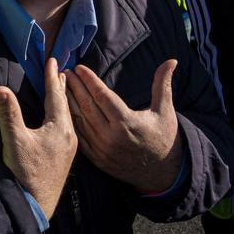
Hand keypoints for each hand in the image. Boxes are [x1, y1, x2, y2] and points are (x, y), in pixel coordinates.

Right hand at [0, 56, 77, 219]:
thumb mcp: (14, 140)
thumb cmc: (24, 171)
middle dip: (62, 87)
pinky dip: (62, 116)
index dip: (52, 78)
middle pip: (66, 105)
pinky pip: (67, 128)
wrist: (34, 203)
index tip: (53, 61)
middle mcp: (69, 137)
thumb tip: (0, 89)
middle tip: (63, 70)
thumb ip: (8, 113)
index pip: (56, 96)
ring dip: (63, 102)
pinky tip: (59, 120)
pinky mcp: (64, 158)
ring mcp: (69, 149)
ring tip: (62, 90)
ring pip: (68, 117)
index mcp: (60, 129)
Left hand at [64, 59, 181, 192]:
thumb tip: (172, 60)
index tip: (79, 68)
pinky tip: (64, 109)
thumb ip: (162, 84)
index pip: (102, 96)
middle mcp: (111, 136)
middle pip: (87, 106)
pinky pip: (79, 136)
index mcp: (127, 122)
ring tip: (61, 86)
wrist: (161, 172)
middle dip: (75, 87)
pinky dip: (71, 121)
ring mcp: (101, 149)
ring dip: (69, 102)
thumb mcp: (165, 111)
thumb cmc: (163, 138)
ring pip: (79, 121)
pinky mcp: (96, 158)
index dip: (89, 80)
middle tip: (65, 72)